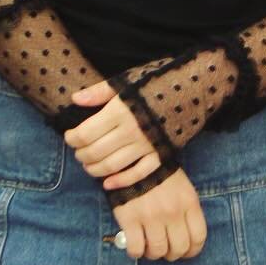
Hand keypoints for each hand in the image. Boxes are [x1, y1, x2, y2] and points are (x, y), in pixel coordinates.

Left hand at [64, 78, 163, 192]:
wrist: (195, 87)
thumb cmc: (158, 81)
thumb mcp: (127, 80)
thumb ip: (100, 92)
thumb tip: (75, 99)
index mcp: (119, 111)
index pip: (84, 133)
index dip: (72, 138)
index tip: (70, 136)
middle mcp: (130, 131)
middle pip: (94, 152)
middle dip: (81, 154)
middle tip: (78, 151)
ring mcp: (146, 145)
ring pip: (111, 166)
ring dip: (95, 169)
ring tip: (89, 165)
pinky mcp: (161, 154)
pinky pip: (138, 174)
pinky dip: (120, 181)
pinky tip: (108, 183)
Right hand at [111, 166, 207, 260]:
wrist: (134, 157)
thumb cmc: (160, 172)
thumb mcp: (183, 186)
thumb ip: (187, 209)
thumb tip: (186, 235)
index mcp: (189, 202)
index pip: (198, 237)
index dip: (193, 250)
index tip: (186, 251)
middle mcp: (173, 211)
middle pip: (179, 248)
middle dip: (173, 253)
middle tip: (166, 249)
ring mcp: (151, 216)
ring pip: (158, 251)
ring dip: (154, 253)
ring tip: (150, 246)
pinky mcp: (130, 219)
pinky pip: (136, 248)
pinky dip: (136, 252)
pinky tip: (136, 245)